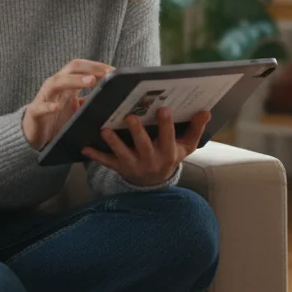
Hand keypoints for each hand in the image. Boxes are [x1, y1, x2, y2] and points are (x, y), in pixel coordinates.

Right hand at [22, 59, 113, 149]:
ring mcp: (44, 97)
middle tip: (106, 73)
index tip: (114, 71)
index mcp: (67, 84)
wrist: (34, 134)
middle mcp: (56, 86)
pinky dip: (48, 106)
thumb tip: (112, 99)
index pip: (82, 67)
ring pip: (56, 82)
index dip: (97, 66)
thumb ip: (90, 100)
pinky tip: (55, 107)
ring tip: (91, 81)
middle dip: (89, 68)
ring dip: (74, 80)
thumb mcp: (77, 108)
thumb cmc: (57, 119)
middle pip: (71, 68)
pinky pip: (40, 107)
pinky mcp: (35, 112)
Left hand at [82, 107, 210, 186]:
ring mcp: (134, 165)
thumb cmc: (169, 156)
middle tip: (131, 117)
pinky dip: (95, 155)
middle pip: (144, 145)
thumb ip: (195, 129)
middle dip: (137, 132)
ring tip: (105, 129)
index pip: (168, 137)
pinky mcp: (119, 168)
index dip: (166, 124)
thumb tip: (206, 111)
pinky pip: (106, 162)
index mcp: (168, 152)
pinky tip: (85, 146)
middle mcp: (151, 160)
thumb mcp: (186, 146)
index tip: (164, 109)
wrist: (154, 183)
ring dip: (113, 142)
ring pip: (122, 154)